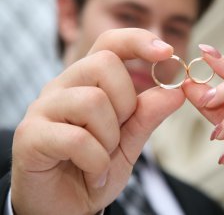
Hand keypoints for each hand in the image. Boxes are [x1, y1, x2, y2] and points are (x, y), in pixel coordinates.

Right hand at [11, 29, 185, 214]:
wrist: (65, 206)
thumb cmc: (94, 167)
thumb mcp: (130, 142)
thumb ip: (148, 115)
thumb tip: (177, 90)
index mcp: (87, 82)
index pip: (110, 43)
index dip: (139, 40)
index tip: (166, 51)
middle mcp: (63, 87)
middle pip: (104, 64)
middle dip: (125, 103)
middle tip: (118, 134)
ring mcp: (43, 109)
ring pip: (93, 101)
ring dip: (110, 138)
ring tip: (102, 157)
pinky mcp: (30, 136)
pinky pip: (77, 139)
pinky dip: (96, 162)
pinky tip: (93, 174)